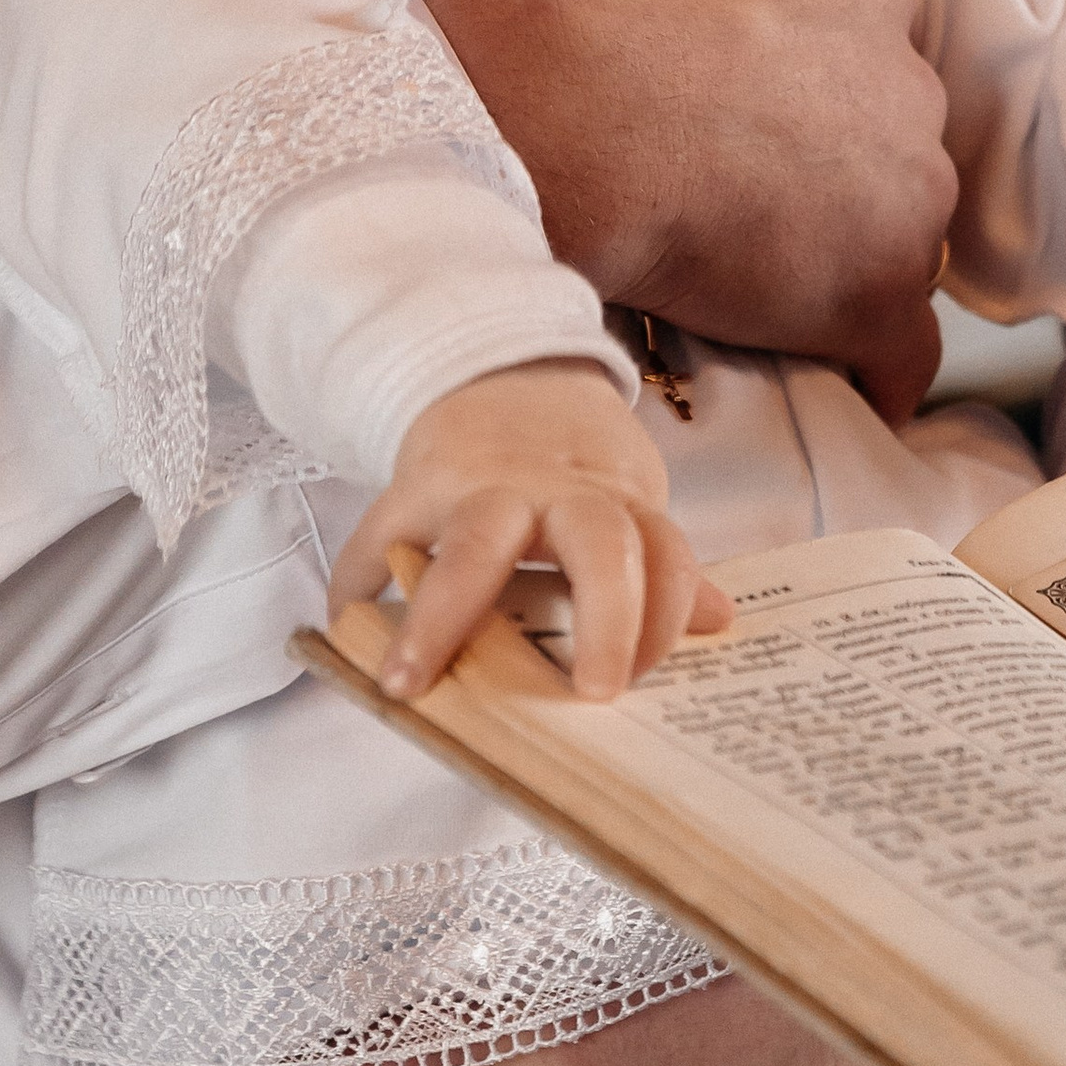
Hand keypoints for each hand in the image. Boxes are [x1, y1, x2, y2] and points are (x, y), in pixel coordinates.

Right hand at [326, 359, 729, 701]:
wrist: (506, 373)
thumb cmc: (569, 466)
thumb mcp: (624, 502)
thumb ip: (661, 562)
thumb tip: (721, 619)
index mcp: (614, 500)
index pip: (664, 552)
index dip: (667, 613)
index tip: (645, 679)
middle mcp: (555, 492)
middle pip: (597, 540)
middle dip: (605, 614)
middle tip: (595, 692)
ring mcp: (481, 486)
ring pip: (476, 542)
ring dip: (442, 615)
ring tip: (408, 679)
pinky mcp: (413, 487)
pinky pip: (380, 537)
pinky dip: (357, 586)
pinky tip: (344, 631)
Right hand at [430, 0, 956, 425]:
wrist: (555, 102)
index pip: (865, 30)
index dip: (804, 71)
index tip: (749, 98)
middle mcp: (909, 73)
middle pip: (886, 129)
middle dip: (829, 154)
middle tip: (732, 182)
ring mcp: (909, 188)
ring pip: (893, 229)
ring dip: (834, 252)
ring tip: (740, 278)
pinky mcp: (880, 291)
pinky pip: (900, 349)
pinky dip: (867, 366)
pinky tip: (832, 381)